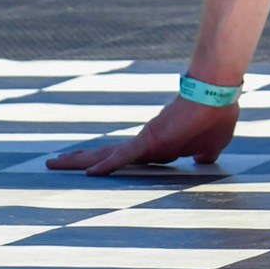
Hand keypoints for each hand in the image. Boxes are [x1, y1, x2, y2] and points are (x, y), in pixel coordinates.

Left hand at [47, 97, 239, 174]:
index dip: (107, 163)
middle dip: (78, 160)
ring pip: (105, 155)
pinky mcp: (150, 140)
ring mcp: (145, 141)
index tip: (91, 168)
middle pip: (105, 154)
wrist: (217, 94)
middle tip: (53, 162)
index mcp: (157, 147)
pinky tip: (89, 174)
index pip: (124, 157)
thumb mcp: (212, 145)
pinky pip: (125, 156)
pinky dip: (109, 165)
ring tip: (52, 163)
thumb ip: (204, 154)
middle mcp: (145, 144)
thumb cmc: (216, 115)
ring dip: (78, 161)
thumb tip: (203, 160)